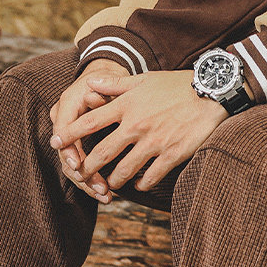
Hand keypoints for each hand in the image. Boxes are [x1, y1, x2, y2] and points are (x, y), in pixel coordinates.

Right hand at [49, 59, 128, 202]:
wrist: (107, 79)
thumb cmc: (110, 83)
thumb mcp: (108, 84)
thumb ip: (102, 95)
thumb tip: (93, 99)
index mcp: (67, 105)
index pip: (64, 131)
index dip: (70, 150)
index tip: (78, 166)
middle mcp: (63, 121)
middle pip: (67, 155)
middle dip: (84, 175)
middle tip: (102, 190)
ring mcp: (69, 136)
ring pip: (72, 167)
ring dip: (89, 184)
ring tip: (107, 197)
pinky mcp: (77, 147)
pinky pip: (80, 168)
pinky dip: (92, 182)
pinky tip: (106, 195)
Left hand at [49, 70, 228, 191]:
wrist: (210, 94)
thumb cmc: (176, 85)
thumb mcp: (143, 79)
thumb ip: (115, 84)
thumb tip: (90, 83)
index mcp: (126, 105)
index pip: (89, 121)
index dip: (69, 133)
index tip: (56, 142)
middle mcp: (135, 125)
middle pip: (103, 151)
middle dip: (88, 166)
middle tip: (80, 174)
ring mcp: (153, 142)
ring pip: (125, 169)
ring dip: (114, 180)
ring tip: (110, 185)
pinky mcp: (171, 155)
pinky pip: (151, 176)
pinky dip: (143, 184)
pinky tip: (139, 186)